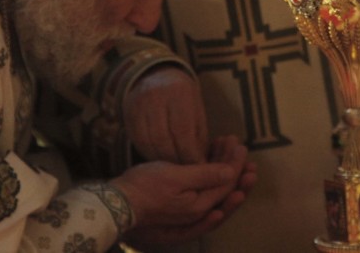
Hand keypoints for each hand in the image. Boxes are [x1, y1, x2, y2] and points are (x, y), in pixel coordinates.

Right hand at [113, 135, 255, 245]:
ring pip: (215, 192)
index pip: (227, 183)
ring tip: (229, 153)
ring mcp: (188, 213)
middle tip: (242, 149)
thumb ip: (206, 175)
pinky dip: (211, 179)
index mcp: (201, 206)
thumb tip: (232, 172)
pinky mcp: (178, 208)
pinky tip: (212, 168)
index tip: (241, 145)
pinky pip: (203, 195)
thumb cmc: (145, 187)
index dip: (236, 163)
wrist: (117, 204)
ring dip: (225, 172)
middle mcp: (198, 213)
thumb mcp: (176, 177)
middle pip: (226, 191)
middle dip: (236, 169)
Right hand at [124, 66, 208, 163]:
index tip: (198, 167)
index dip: (190, 153)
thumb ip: (199, 136)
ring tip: (174, 170)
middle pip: (164, 138)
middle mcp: (156, 96)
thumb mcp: (196, 110)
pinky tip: (160, 161)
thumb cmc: (183, 98)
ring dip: (163, 160)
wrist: (156, 77)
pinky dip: (150, 154)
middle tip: (186, 172)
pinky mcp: (128, 114)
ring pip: (149, 141)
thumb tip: (202, 165)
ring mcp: (139, 104)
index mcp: (178, 92)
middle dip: (177, 159)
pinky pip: (138, 141)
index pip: (183, 130)